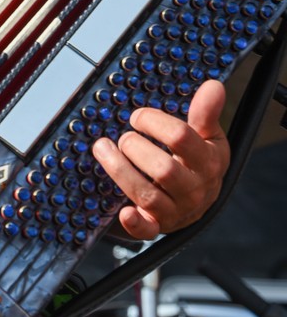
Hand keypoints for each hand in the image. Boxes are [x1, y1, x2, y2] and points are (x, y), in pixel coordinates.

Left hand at [91, 79, 229, 240]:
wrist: (200, 201)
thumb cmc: (198, 161)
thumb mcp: (206, 136)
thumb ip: (205, 112)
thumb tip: (214, 86)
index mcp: (208, 162)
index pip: (181, 138)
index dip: (153, 122)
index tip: (137, 117)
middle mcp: (195, 189)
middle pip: (163, 170)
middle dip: (135, 148)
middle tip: (123, 137)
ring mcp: (177, 211)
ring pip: (148, 195)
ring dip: (120, 171)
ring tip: (103, 149)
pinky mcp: (159, 227)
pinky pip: (147, 230)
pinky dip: (135, 224)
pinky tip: (124, 212)